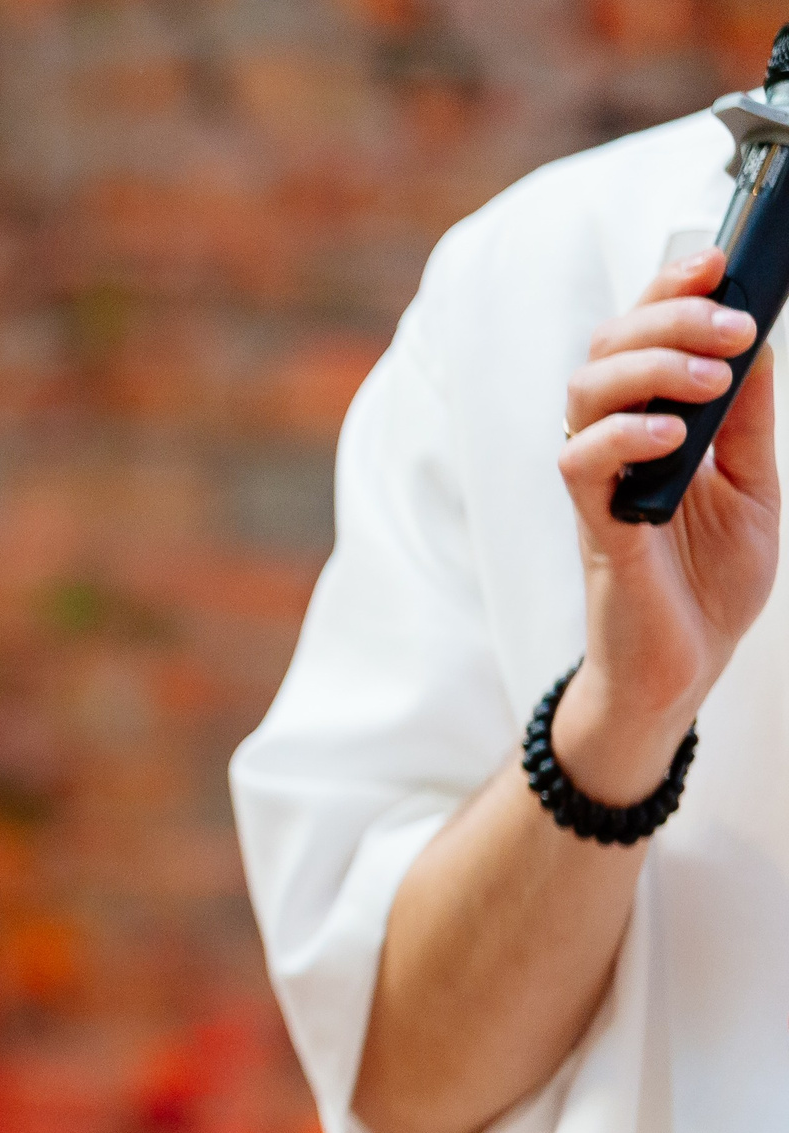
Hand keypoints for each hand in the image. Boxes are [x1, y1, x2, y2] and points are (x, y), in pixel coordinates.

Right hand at [557, 246, 780, 801]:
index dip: (671, 288)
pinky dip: (622, 436)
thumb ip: (747, 422)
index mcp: (656, 425)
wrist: (684, 667)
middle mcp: (619, 444)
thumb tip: (758, 347)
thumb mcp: (754, 487)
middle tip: (732, 330)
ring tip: (708, 382)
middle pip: (609, 347)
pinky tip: (669, 438)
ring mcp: (600, 482)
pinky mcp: (594, 523)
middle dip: (670, 319)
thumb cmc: (709, 583)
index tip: (718, 260)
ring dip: (649, 368)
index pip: (646, 337)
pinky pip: (580, 462)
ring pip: (585, 391)